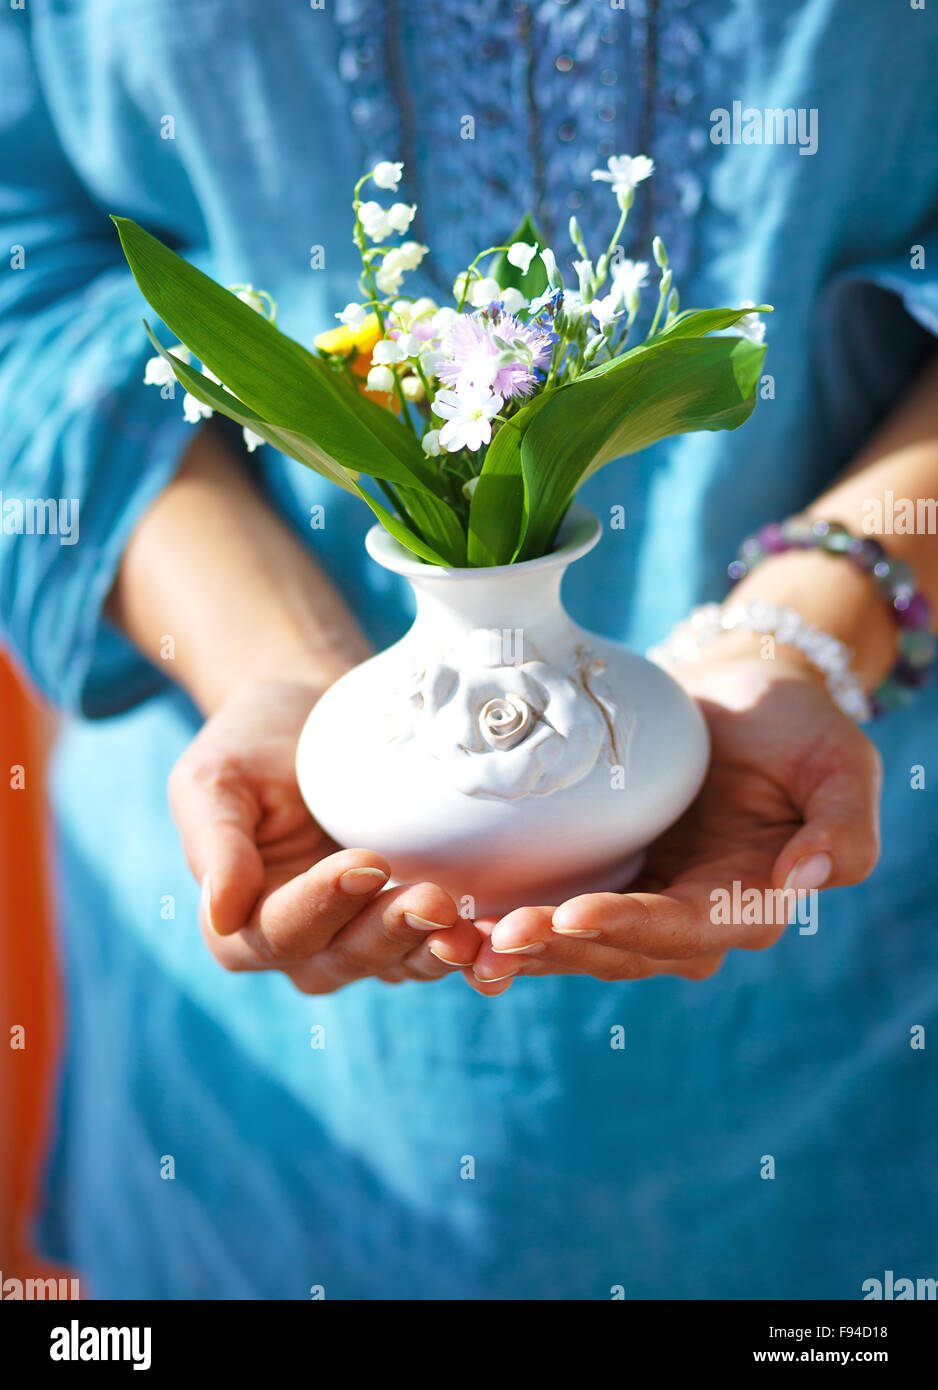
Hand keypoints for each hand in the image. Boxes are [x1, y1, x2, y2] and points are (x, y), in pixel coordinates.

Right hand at [169, 679, 483, 992]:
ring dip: (434, 950)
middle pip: (343, 959)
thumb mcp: (214, 780)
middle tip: (434, 898)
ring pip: (396, 964)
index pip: (278, 932)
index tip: (366, 863)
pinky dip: (467, 949)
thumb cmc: (253, 742)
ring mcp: (359, 941)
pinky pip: (436, 950)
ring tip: (469, 925)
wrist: (313, 712)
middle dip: (390, 931)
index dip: (321, 905)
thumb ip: (215, 846)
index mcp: (238, 924)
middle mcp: (300, 946)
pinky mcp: (410, 925)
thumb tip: (219, 914)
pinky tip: (498, 935)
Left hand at [468, 648, 881, 985]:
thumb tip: (806, 880)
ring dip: (521, 950)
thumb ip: (842, 826)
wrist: (740, 692)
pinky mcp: (606, 882)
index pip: (684, 928)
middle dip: (556, 946)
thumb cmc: (795, 723)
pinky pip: (556, 916)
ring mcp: (644, 904)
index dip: (628, 926)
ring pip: (579, 945)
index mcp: (749, 902)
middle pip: (619, 950)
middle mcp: (692, 918)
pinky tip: (457, 927)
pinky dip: (512, 926)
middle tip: (491, 936)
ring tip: (460, 943)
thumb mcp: (841, 762)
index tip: (571, 914)